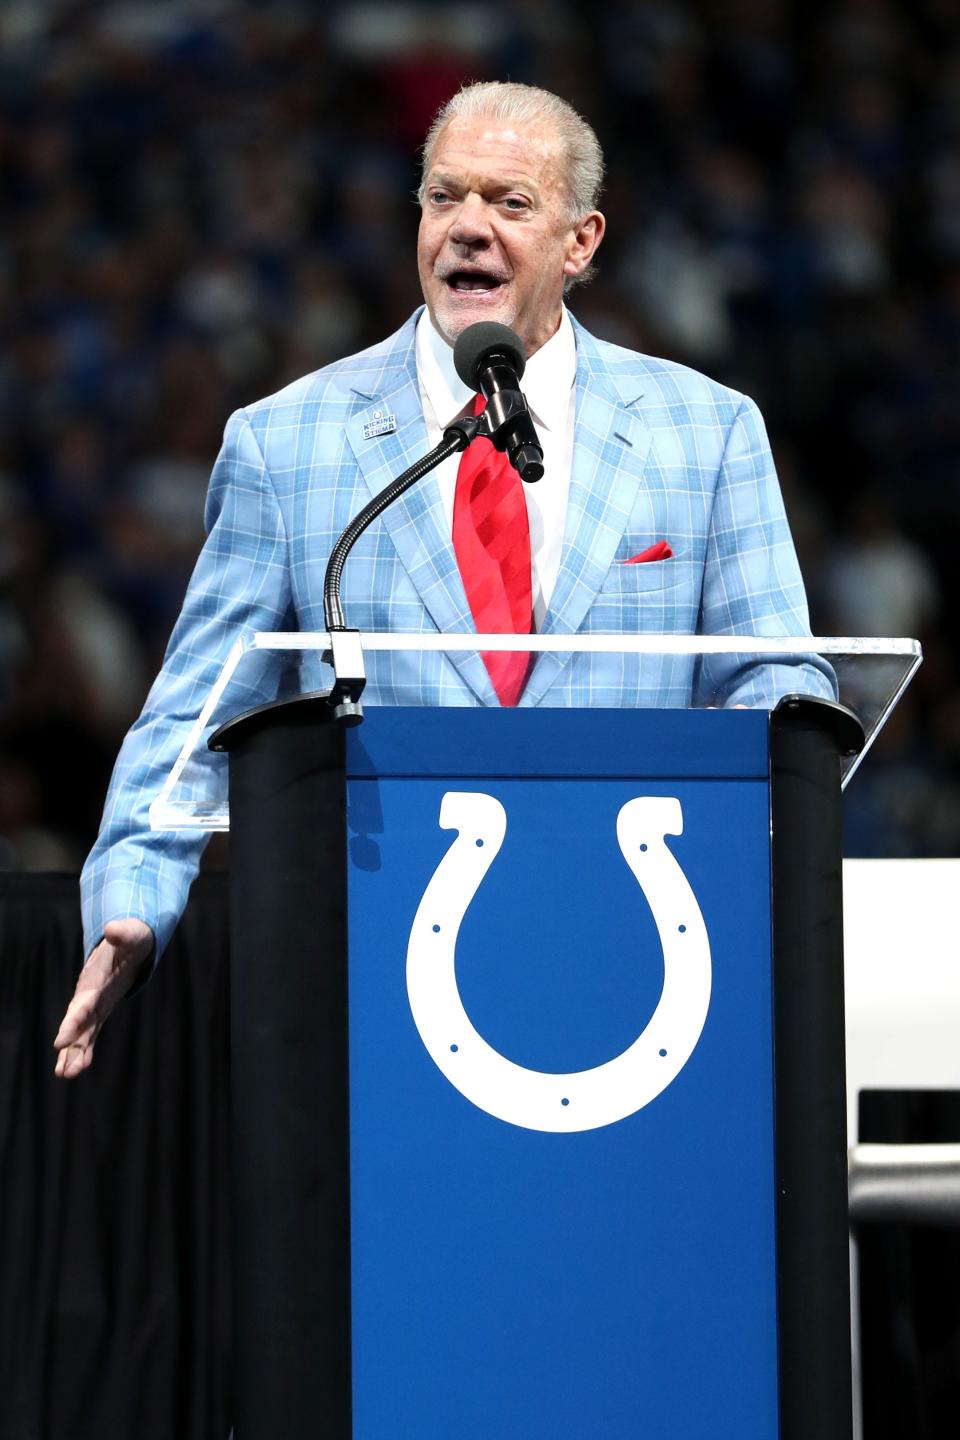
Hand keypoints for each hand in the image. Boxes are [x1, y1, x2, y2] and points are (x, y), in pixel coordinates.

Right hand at [53, 918, 154, 1078]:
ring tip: (65, 1075)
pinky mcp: (98, 1013)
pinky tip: (76, 1068)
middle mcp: (89, 996)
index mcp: (95, 979)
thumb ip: (124, 934)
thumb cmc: (131, 939)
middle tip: (62, 1068)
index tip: (60, 1040)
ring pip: (81, 1034)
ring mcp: (93, 1006)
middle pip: (77, 1023)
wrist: (127, 944)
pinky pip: (90, 1034)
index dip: (73, 1021)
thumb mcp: (133, 935)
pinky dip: (84, 1050)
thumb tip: (113, 930)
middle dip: (70, 1044)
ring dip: (73, 1053)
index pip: (83, 1003)